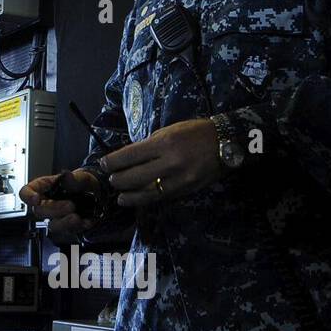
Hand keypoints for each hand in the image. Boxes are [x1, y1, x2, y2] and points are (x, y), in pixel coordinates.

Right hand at [19, 169, 100, 240]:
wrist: (96, 195)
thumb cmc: (82, 183)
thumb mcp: (80, 176)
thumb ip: (74, 178)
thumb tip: (67, 176)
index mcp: (43, 188)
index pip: (26, 192)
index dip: (28, 196)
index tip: (36, 198)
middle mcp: (46, 204)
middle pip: (39, 211)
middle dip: (54, 210)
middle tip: (70, 205)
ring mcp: (56, 217)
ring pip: (52, 225)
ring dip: (64, 223)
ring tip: (77, 217)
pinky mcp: (67, 227)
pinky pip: (68, 231)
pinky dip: (78, 227)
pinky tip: (86, 221)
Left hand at [102, 117, 221, 206]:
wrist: (226, 143)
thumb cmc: (195, 132)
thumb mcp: (169, 130)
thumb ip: (149, 144)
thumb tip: (129, 156)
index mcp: (164, 143)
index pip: (129, 156)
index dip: (112, 162)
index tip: (103, 164)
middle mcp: (170, 162)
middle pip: (134, 177)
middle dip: (118, 180)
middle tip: (111, 180)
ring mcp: (179, 179)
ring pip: (147, 192)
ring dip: (129, 196)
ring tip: (120, 197)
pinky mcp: (187, 189)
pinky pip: (162, 196)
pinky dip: (147, 199)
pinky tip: (137, 199)